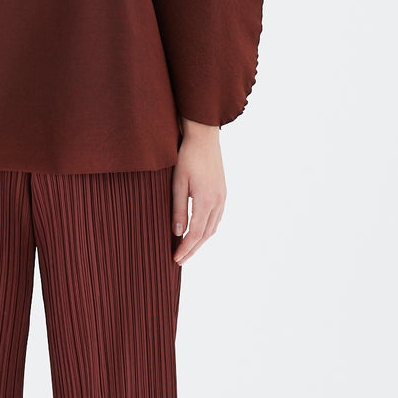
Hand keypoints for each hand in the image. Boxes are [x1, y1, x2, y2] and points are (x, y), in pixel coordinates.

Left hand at [171, 121, 224, 264]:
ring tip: (188, 249)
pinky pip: (217, 218)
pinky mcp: (222, 192)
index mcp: (206, 201)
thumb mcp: (177, 183)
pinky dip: (207, 229)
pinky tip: (199, 231)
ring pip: (213, 227)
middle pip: (206, 235)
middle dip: (193, 249)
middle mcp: (218, 202)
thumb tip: (178, 233)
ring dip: (201, 241)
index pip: (195, 234)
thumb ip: (178, 209)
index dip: (185, 248)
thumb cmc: (187, 157)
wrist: (204, 137)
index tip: (175, 259)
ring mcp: (222, 197)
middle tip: (179, 260)